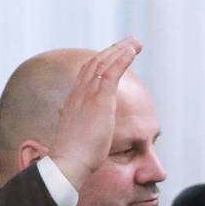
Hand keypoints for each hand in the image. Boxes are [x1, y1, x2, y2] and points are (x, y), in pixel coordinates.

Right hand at [51, 36, 141, 187]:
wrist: (68, 163)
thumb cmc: (74, 157)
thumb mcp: (77, 136)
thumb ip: (80, 128)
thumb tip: (83, 131)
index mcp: (73, 101)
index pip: (86, 74)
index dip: (101, 61)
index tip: (115, 55)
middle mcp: (78, 94)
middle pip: (94, 63)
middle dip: (113, 50)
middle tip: (130, 42)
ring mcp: (87, 96)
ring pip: (103, 63)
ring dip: (121, 50)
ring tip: (136, 42)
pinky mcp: (99, 101)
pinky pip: (111, 72)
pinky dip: (122, 59)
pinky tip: (132, 51)